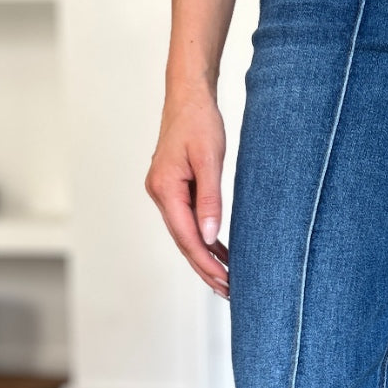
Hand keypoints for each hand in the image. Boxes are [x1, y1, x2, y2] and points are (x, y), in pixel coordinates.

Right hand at [145, 81, 229, 298]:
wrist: (188, 97)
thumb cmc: (200, 122)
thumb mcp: (210, 160)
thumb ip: (210, 199)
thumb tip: (210, 237)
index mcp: (165, 189)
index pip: (187, 237)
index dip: (206, 262)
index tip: (225, 280)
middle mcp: (160, 194)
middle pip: (184, 241)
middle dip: (206, 268)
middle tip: (228, 291)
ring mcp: (164, 192)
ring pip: (186, 234)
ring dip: (206, 257)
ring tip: (226, 279)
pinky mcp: (174, 189)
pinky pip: (189, 220)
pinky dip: (204, 238)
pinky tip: (220, 252)